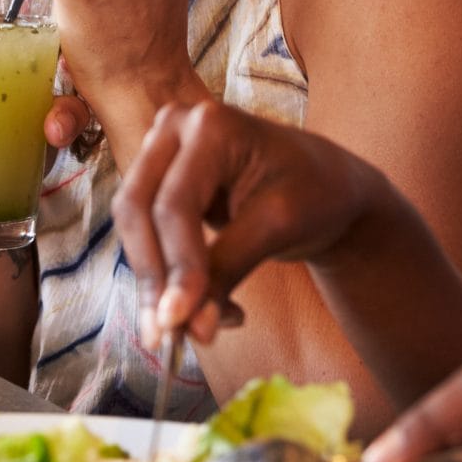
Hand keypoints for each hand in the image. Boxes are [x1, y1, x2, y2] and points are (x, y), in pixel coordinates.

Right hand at [115, 99, 385, 346]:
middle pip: (138, 210)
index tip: (179, 322)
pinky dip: (168, 278)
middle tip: (167, 338)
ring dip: (156, 284)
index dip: (176, 265)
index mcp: (209, 124)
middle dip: (153, 278)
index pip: (175, 203)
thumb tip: (192, 329)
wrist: (327, 187)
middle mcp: (174, 128)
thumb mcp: (278, 227)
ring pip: (134, 227)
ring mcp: (162, 153)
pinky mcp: (160, 184)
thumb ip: (229, 270)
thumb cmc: (316, 192)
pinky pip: (146, 235)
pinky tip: (205, 309)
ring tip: (196, 329)